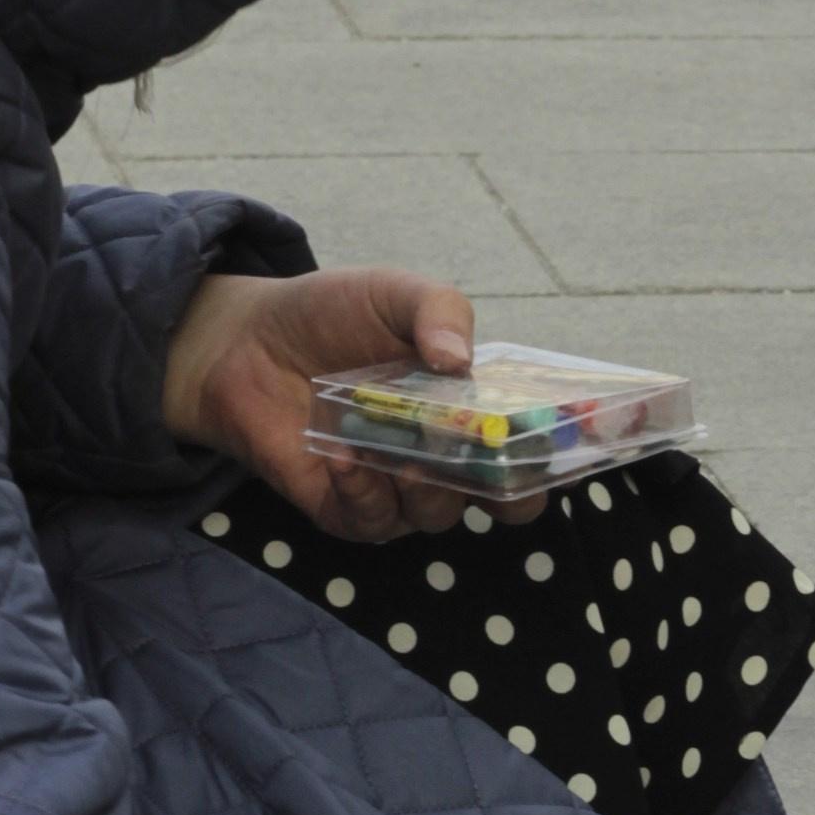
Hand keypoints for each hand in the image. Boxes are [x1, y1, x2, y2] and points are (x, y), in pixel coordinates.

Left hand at [160, 266, 545, 542]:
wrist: (246, 340)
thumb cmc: (330, 315)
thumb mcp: (391, 293)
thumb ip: (437, 311)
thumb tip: (462, 361)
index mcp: (472, 408)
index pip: (534, 446)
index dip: (556, 452)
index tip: (568, 441)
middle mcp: (444, 456)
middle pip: (501, 499)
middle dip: (502, 488)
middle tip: (481, 457)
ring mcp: (396, 488)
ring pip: (437, 515)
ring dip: (426, 487)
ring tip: (400, 452)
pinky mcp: (346, 509)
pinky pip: (372, 521)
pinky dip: (361, 491)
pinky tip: (339, 453)